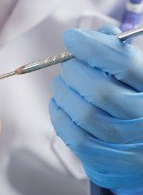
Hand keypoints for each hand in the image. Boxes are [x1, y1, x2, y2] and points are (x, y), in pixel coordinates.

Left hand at [49, 25, 142, 194]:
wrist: (139, 149)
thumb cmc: (131, 100)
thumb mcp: (133, 74)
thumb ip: (117, 52)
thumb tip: (100, 34)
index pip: (122, 62)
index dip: (92, 47)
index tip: (71, 38)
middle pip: (100, 91)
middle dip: (74, 73)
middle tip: (67, 66)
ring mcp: (129, 141)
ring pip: (84, 114)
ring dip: (63, 94)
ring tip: (61, 85)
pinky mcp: (111, 160)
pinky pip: (75, 137)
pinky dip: (60, 117)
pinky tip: (60, 106)